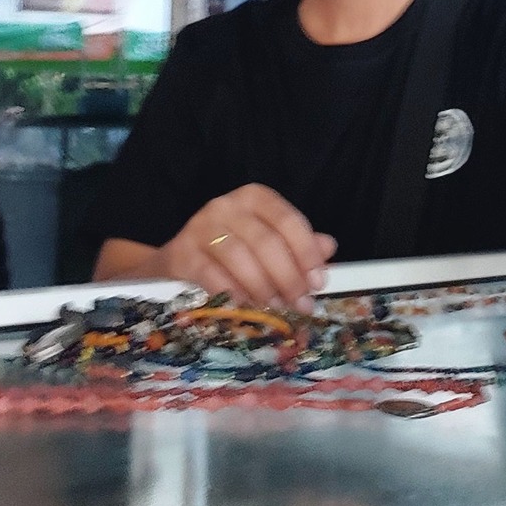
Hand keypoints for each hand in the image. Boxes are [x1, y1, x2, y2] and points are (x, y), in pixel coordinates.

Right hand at [153, 185, 337, 310]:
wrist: (177, 257)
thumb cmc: (231, 247)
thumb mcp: (266, 239)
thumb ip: (298, 244)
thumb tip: (328, 247)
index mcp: (255, 198)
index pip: (287, 220)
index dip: (306, 253)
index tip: (318, 282)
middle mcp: (227, 206)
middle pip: (266, 241)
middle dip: (288, 277)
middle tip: (301, 303)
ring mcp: (201, 227)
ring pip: (241, 258)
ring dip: (264, 288)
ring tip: (276, 306)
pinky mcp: (182, 252)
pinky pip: (213, 275)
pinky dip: (234, 293)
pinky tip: (247, 306)